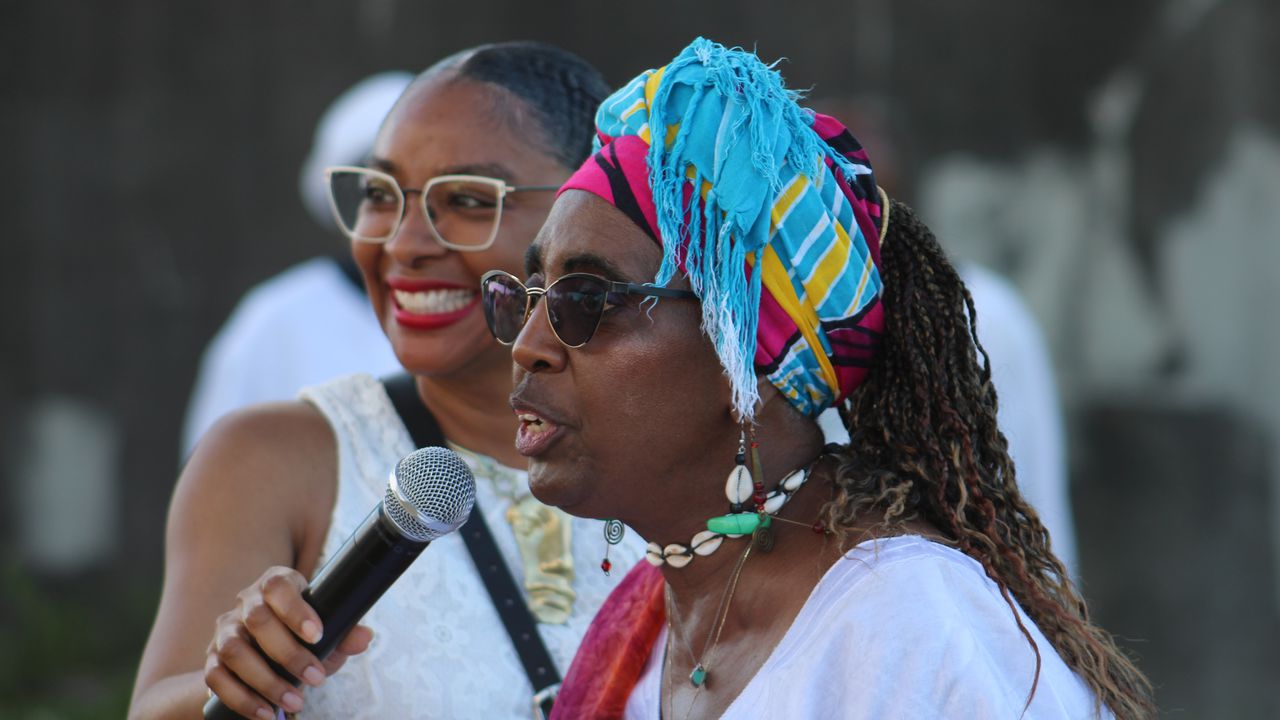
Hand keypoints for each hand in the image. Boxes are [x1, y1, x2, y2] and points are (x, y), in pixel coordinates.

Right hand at [203, 566, 372, 718]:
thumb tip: (364, 636)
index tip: (319, 636)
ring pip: (233, 650)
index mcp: (276, 584)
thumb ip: (344, 634)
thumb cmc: (303, 636)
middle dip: (288, 653)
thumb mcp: (327, 633)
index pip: (278, 586)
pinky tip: (266, 713)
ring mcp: (225, 630)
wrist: (266, 651)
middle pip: (256, 619)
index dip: (296, 610)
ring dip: (265, 680)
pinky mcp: (212, 659)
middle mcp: (246, 602)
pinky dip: (242, 698)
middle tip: (316, 679)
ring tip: (295, 700)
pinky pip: (216, 678)